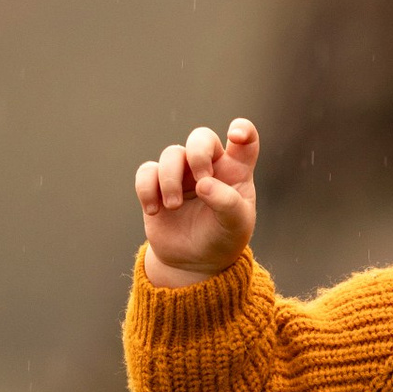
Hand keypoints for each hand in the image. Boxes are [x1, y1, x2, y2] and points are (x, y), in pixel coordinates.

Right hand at [136, 117, 257, 287]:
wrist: (194, 261)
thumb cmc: (222, 238)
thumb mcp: (235, 226)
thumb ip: (227, 203)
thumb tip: (203, 184)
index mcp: (236, 171)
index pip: (245, 140)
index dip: (242, 129)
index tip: (234, 136)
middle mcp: (209, 166)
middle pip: (201, 137)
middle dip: (198, 154)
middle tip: (202, 181)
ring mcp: (182, 173)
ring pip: (171, 154)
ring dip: (170, 179)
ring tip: (173, 206)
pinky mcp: (157, 184)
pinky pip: (146, 172)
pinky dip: (147, 189)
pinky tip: (154, 210)